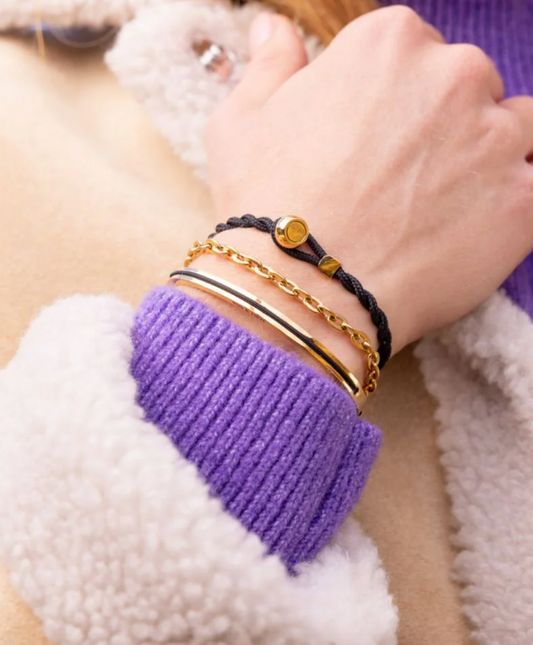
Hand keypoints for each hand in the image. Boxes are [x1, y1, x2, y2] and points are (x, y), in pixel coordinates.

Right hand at [199, 7, 532, 379]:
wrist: (300, 293)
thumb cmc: (264, 205)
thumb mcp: (241, 121)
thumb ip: (271, 64)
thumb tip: (275, 28)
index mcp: (388, 44)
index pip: (410, 55)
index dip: (387, 104)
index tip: (370, 144)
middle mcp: (454, 76)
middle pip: (464, 87)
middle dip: (437, 125)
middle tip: (396, 182)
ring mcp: (496, 140)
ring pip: (512, 130)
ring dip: (484, 156)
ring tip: (437, 205)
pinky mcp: (523, 205)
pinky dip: (508, 206)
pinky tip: (467, 230)